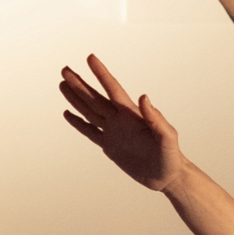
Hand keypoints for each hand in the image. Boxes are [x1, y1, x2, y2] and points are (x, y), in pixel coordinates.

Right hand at [59, 55, 183, 191]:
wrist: (167, 176)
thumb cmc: (171, 156)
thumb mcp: (167, 137)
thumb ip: (156, 118)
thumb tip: (144, 97)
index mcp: (132, 114)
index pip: (113, 89)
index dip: (101, 74)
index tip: (90, 58)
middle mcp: (120, 119)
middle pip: (95, 98)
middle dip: (80, 84)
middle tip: (65, 70)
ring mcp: (114, 131)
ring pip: (90, 111)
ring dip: (76, 98)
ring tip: (62, 85)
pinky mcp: (109, 146)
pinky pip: (90, 132)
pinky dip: (78, 123)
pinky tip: (68, 114)